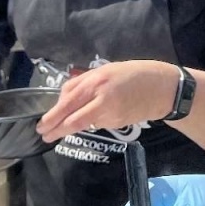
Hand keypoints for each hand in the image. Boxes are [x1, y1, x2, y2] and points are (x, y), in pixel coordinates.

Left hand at [38, 61, 177, 141]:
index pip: (68, 103)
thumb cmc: (132, 73)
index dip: (53, 116)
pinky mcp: (118, 124)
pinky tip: (106, 111)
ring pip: (85, 122)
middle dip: (56, 129)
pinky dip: (96, 120)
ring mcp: (111, 114)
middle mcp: (101, 99)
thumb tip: (63, 97)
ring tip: (87, 112)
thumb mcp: (105, 70)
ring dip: (78, 122)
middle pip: (73, 120)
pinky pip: (99, 123)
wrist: (162, 88)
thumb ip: (83, 82)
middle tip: (44, 135)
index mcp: (96, 81)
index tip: (42, 125)